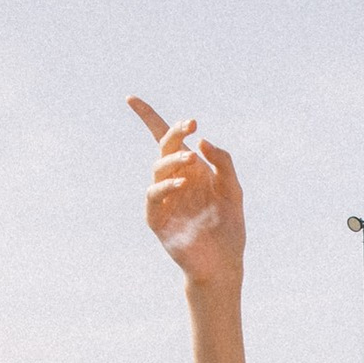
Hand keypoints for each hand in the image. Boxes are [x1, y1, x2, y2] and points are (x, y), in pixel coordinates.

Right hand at [129, 97, 244, 283]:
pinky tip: (182, 183)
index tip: (131, 99)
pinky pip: (154, 195)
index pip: (168, 139)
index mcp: (191, 169)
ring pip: (158, 169)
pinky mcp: (156, 217)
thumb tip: (201, 141)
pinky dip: (166, 186)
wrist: (224, 263)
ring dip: (173, 160)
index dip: (148, 118)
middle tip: (191, 124)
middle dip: (175, 133)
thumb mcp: (233, 189)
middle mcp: (174, 180)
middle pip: (164, 147)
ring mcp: (163, 198)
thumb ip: (223, 163)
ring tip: (190, 160)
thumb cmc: (228, 227)